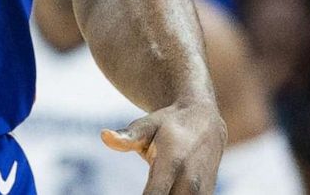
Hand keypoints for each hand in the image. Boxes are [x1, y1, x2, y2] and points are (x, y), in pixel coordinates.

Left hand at [101, 100, 227, 194]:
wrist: (205, 121)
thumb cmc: (168, 124)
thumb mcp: (147, 125)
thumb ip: (127, 137)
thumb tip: (104, 135)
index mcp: (173, 164)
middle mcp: (190, 182)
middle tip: (144, 188)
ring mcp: (202, 193)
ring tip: (151, 188)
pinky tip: (160, 190)